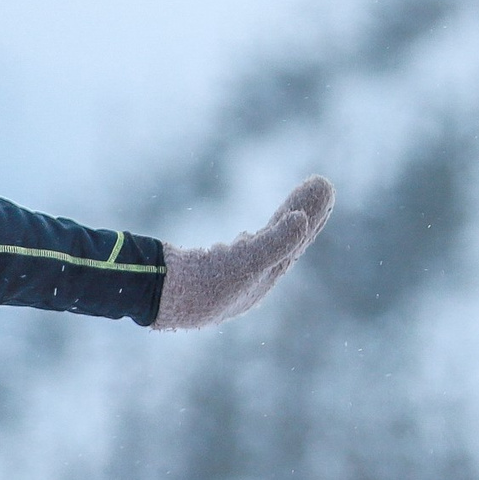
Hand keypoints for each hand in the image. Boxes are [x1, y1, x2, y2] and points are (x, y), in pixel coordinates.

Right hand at [153, 176, 334, 331]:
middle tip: (321, 184)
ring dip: (281, 222)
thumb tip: (303, 219)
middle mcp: (250, 282)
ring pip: (263, 246)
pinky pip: (238, 254)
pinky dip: (249, 241)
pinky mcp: (205, 272)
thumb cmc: (200, 283)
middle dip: (305, 213)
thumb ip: (275, 242)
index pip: (295, 242)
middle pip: (286, 243)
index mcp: (263, 281)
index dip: (312, 214)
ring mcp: (228, 278)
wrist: (154, 296)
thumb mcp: (242, 263)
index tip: (324, 185)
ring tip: (295, 204)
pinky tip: (246, 238)